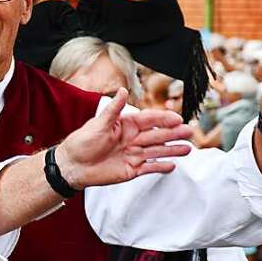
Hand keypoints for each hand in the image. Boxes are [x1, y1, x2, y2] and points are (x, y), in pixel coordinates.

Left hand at [55, 89, 192, 188]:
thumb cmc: (82, 142)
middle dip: (174, 133)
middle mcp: (133, 139)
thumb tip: (124, 90)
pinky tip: (173, 165)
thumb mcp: (98, 124)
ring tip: (188, 149)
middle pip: (157, 135)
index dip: (163, 119)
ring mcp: (133, 154)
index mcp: (126, 125)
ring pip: (157, 151)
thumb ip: (113, 109)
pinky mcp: (131, 170)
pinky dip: (160, 166)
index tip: (177, 118)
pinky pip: (149, 167)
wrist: (72, 165)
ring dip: (172, 150)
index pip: (149, 119)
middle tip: (189, 132)